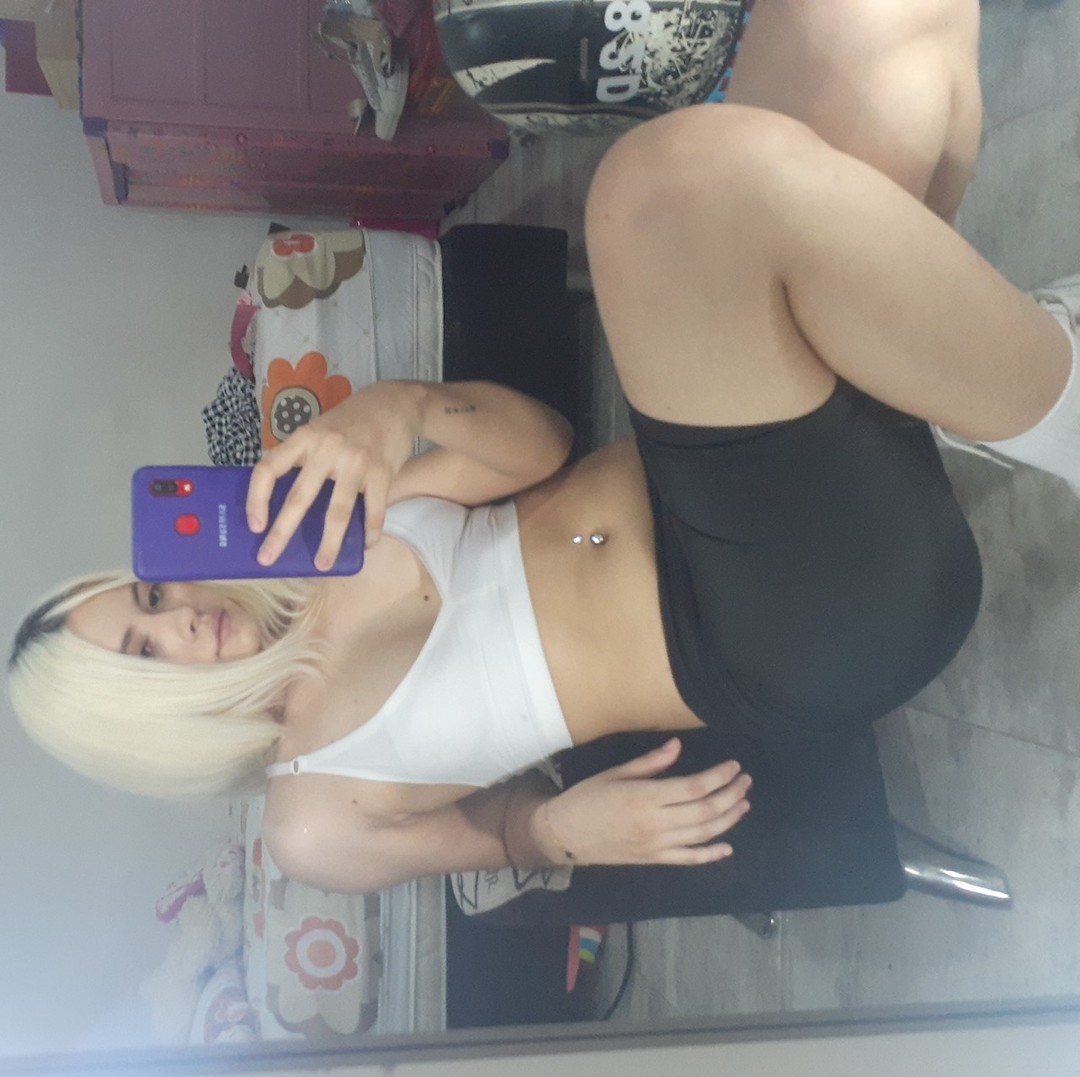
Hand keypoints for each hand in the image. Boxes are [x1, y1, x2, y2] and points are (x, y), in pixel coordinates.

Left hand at [246, 382, 422, 569]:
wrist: (393, 403)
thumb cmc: (350, 421)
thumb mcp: (318, 429)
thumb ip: (302, 457)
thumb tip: (286, 501)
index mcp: (304, 438)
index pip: (268, 469)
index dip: (256, 499)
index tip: (254, 525)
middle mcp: (327, 449)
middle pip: (299, 498)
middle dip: (281, 533)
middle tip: (268, 558)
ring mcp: (356, 462)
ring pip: (338, 512)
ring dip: (329, 543)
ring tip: (322, 564)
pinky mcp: (382, 472)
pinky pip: (373, 510)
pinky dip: (369, 531)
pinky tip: (366, 544)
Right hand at [540, 738, 750, 866]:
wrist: (564, 834)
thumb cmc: (586, 798)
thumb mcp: (614, 773)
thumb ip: (649, 763)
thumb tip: (678, 746)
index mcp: (645, 797)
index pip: (694, 788)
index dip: (719, 777)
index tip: (734, 766)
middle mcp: (656, 823)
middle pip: (705, 811)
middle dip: (730, 795)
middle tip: (745, 781)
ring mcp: (657, 845)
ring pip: (703, 834)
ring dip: (728, 819)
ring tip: (743, 803)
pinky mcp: (654, 859)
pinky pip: (688, 859)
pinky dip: (710, 855)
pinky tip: (727, 846)